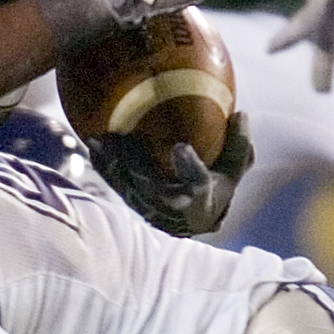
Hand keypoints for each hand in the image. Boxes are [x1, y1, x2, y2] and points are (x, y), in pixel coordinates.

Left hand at [86, 111, 253, 236]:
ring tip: (101, 139)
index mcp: (201, 198)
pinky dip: (104, 166)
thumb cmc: (215, 188)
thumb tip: (240, 113)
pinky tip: (94, 147)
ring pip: (129, 186)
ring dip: (114, 163)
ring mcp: (150, 208)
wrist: (191, 220)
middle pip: (153, 186)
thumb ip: (238, 146)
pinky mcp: (133, 203)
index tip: (180, 147)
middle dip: (137, 164)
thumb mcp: (232, 171)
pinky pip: (116, 185)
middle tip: (125, 139)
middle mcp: (174, 207)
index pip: (198, 183)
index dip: (189, 167)